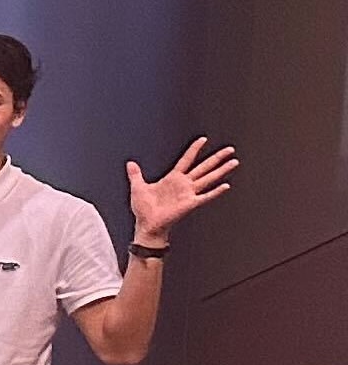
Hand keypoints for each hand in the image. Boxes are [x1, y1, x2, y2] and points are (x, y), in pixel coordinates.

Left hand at [125, 137, 239, 241]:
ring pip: (209, 178)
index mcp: (172, 178)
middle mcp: (184, 184)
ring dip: (221, 170)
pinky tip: (225, 186)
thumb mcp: (138, 187)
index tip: (203, 139)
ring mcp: (188, 193)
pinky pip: (205, 196)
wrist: (146, 225)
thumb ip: (136, 175)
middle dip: (217, 158)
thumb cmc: (144, 209)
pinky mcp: (190, 204)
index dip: (194, 149)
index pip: (186, 160)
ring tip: (234, 162)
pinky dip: (215, 192)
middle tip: (230, 150)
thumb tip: (130, 164)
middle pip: (204, 167)